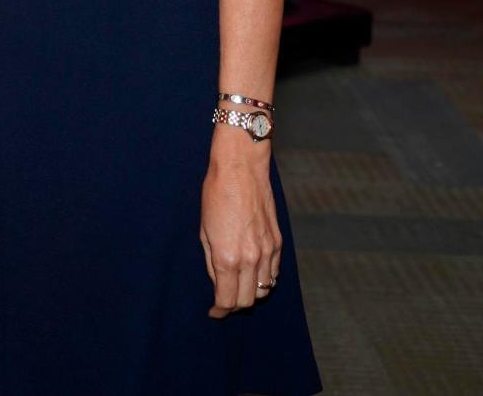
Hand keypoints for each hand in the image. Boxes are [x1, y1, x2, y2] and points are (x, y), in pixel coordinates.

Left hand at [199, 129, 282, 317]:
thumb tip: (217, 282)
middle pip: (247, 300)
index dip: (220, 310)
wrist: (241, 169)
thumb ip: (211, 262)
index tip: (214, 312)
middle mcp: (250, 259)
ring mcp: (267, 251)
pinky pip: (274, 272)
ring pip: (264, 289)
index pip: (228, 300)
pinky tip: (254, 273)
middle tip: (224, 300)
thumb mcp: (204, 231)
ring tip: (238, 287)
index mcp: (227, 258)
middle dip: (234, 305)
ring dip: (251, 293)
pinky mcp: (278, 242)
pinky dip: (265, 279)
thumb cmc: (216, 195)